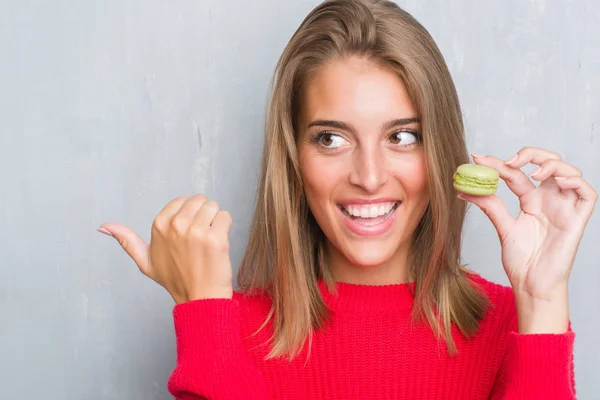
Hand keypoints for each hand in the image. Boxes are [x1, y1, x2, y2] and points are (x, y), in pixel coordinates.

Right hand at [97, 195, 233, 303]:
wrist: (200, 298)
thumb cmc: (175, 280)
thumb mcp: (145, 261)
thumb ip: (127, 241)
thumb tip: (103, 227)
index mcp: (159, 225)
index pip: (183, 200)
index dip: (189, 215)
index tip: (188, 234)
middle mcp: (176, 225)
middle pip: (200, 200)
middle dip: (204, 215)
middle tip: (201, 238)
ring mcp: (196, 231)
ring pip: (214, 206)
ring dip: (216, 220)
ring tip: (209, 241)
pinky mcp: (216, 238)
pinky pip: (226, 217)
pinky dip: (226, 227)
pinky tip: (219, 244)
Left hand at [459, 147, 596, 332]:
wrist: (531, 284)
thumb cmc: (521, 261)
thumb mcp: (503, 227)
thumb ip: (489, 206)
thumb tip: (465, 190)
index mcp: (530, 200)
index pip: (516, 173)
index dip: (498, 163)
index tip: (478, 158)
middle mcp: (549, 200)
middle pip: (548, 162)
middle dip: (531, 154)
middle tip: (510, 162)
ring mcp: (564, 208)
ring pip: (570, 172)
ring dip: (553, 165)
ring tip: (534, 173)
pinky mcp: (578, 220)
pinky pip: (587, 194)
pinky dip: (576, 182)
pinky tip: (558, 181)